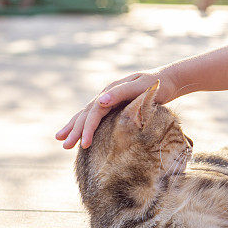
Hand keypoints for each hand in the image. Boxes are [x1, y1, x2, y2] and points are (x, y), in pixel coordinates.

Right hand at [55, 70, 176, 148]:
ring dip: (75, 127)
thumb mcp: (141, 87)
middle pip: (86, 114)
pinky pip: (96, 116)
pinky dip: (86, 125)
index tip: (84, 144)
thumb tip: (100, 101)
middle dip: (75, 130)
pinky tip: (80, 133)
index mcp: (111, 91)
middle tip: (64, 146)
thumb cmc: (156, 85)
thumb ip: (121, 93)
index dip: (87, 128)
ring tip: (61, 140)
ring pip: (88, 114)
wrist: (167, 81)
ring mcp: (109, 100)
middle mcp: (107, 95)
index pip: (94, 112)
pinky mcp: (114, 106)